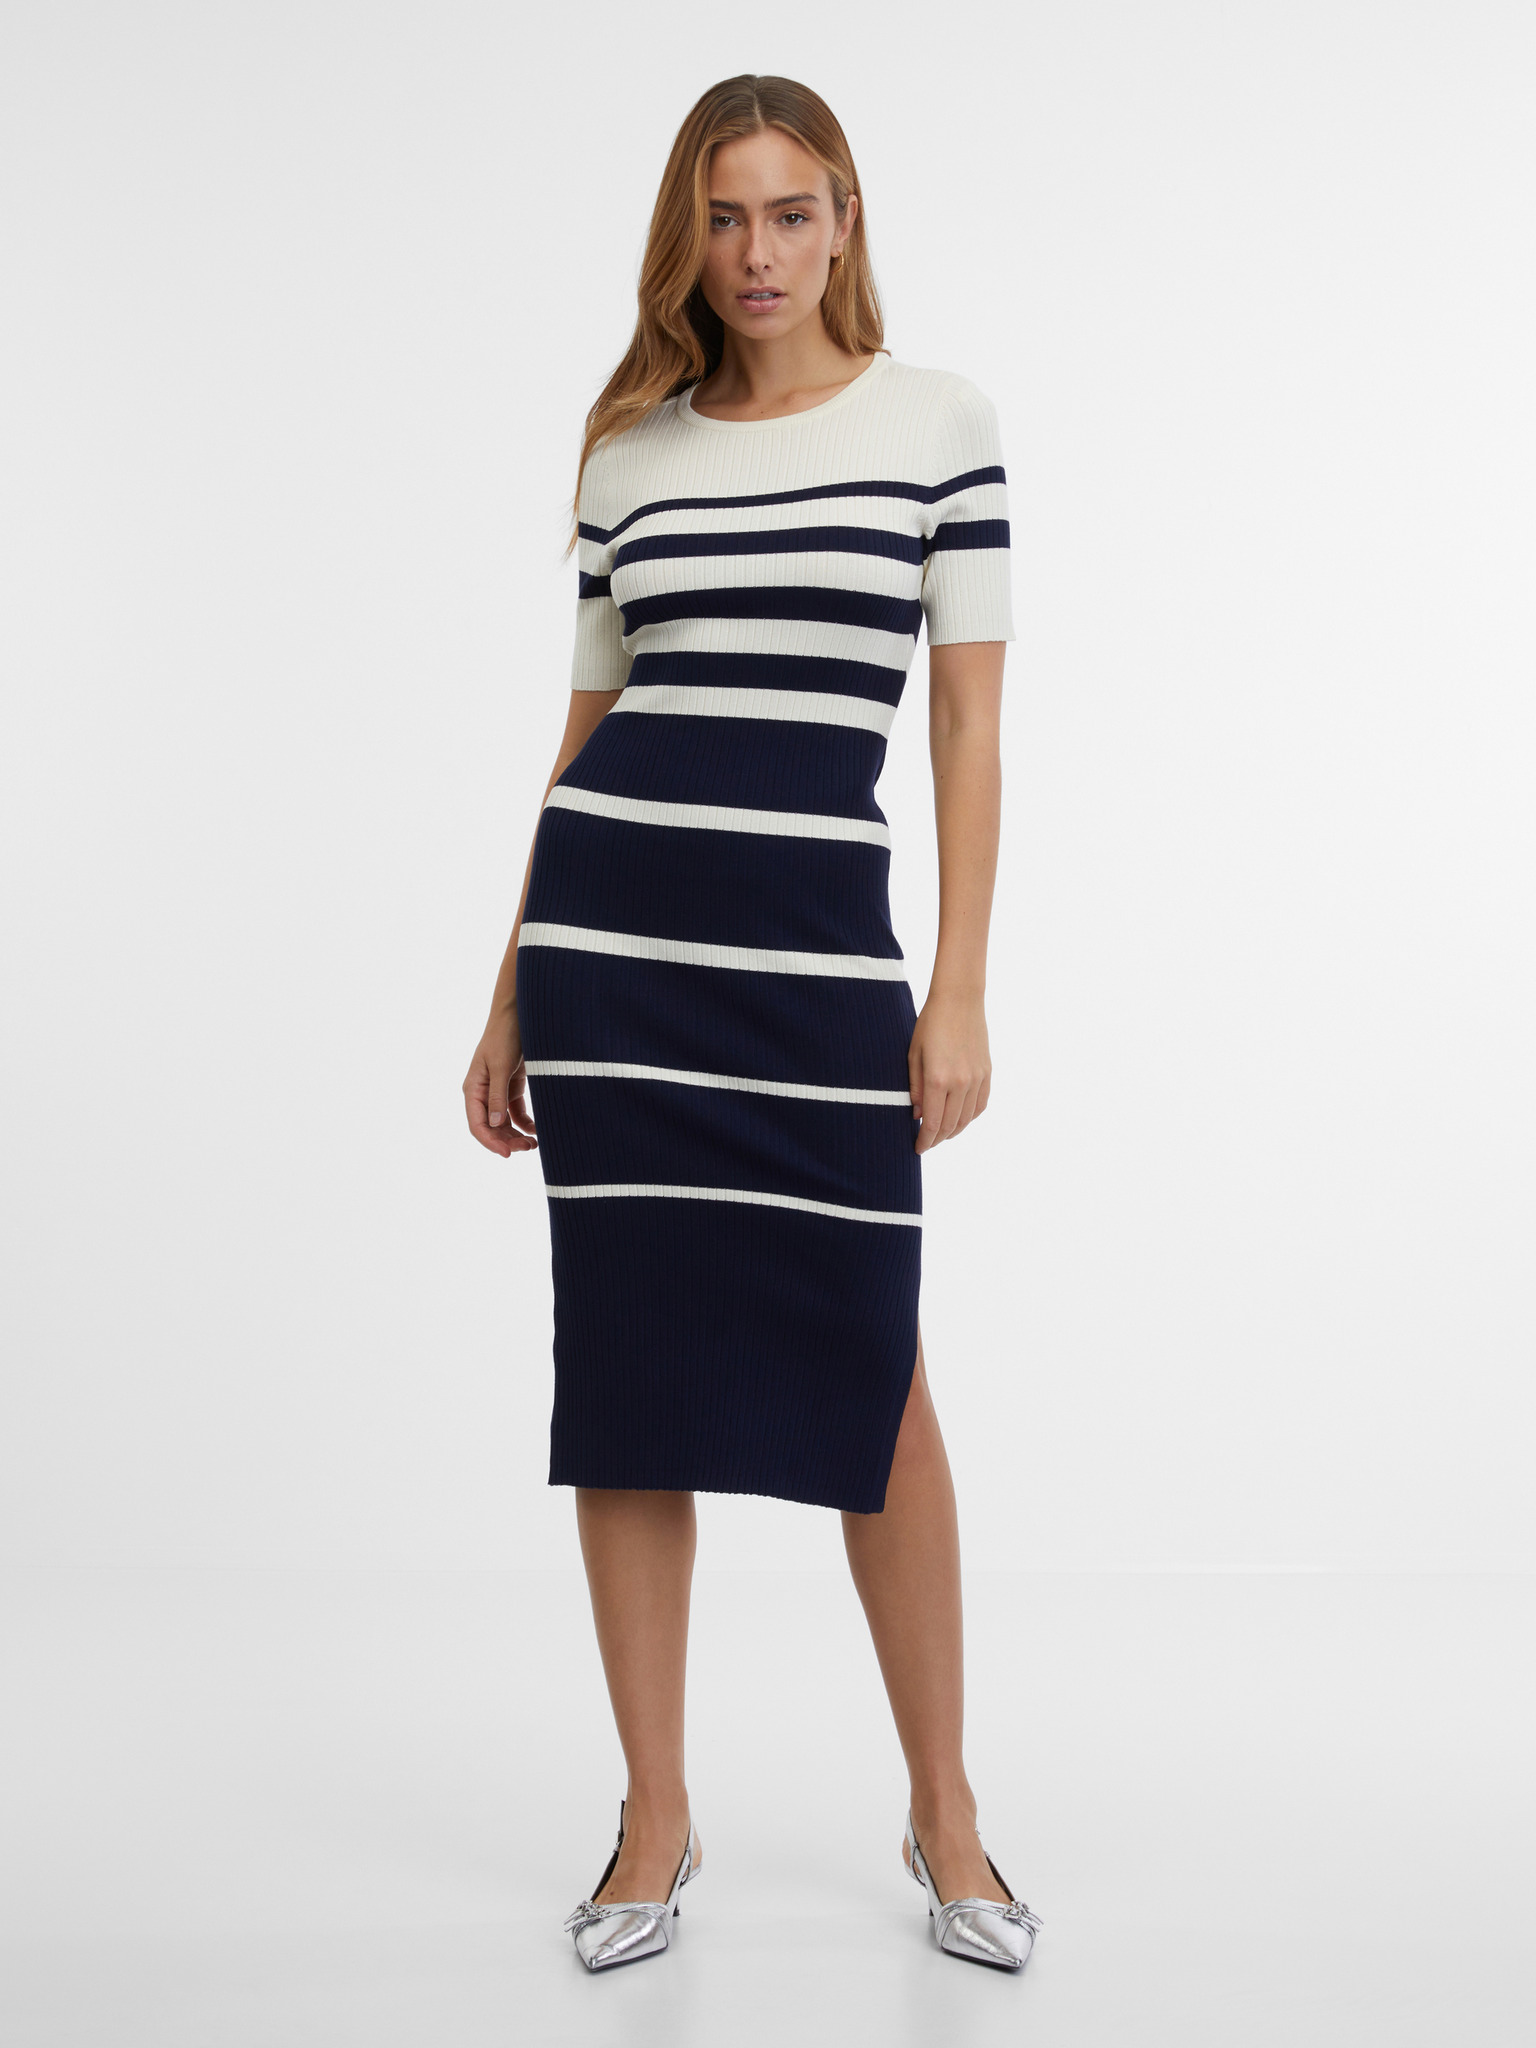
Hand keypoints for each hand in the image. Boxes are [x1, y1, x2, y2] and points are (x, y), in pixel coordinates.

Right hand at [463, 1007, 537, 1156]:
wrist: (517, 1015)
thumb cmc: (504, 1036)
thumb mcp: (500, 1066)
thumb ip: (497, 1095)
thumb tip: (495, 1124)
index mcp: (472, 1089)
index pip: (477, 1125)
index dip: (490, 1142)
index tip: (508, 1154)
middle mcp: (482, 1093)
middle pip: (491, 1127)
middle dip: (507, 1141)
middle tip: (529, 1148)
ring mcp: (497, 1090)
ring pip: (504, 1123)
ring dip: (516, 1135)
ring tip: (534, 1144)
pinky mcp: (511, 1086)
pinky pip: (516, 1112)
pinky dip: (525, 1123)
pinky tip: (536, 1131)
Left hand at [908, 991, 990, 1153]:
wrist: (959, 999)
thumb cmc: (930, 1023)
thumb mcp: (913, 1054)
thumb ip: (914, 1087)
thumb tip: (916, 1113)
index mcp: (937, 1079)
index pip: (932, 1123)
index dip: (924, 1140)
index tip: (917, 1148)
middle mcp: (960, 1082)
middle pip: (950, 1125)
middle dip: (937, 1139)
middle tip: (927, 1143)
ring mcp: (977, 1078)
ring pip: (967, 1119)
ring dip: (953, 1131)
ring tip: (941, 1134)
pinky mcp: (987, 1072)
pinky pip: (980, 1105)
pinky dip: (970, 1117)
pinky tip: (960, 1119)